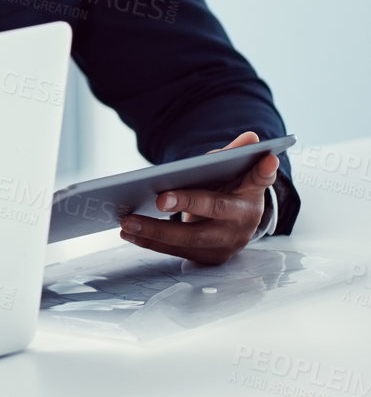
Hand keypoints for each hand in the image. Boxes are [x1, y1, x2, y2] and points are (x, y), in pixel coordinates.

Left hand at [118, 131, 277, 265]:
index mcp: (250, 195)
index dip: (263, 172)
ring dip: (156, 231)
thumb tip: (251, 138)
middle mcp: (242, 222)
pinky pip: (176, 251)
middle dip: (188, 205)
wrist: (230, 225)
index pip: (258, 180)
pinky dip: (150, 242)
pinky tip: (128, 233)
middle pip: (215, 212)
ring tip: (127, 221)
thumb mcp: (231, 172)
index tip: (268, 159)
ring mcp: (226, 243)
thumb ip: (235, 155)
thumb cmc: (226, 191)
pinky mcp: (208, 258)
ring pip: (190, 239)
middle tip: (160, 199)